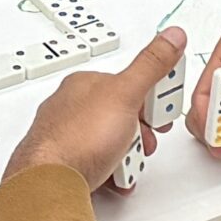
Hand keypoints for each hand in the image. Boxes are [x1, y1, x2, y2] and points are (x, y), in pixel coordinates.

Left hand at [6, 29, 185, 191]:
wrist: (50, 183)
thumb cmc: (77, 138)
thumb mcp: (125, 94)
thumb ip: (151, 65)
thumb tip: (171, 36)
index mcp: (85, 84)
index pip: (128, 81)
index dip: (151, 97)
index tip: (163, 108)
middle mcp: (74, 108)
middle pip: (123, 115)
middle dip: (139, 132)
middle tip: (144, 140)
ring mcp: (70, 136)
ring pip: (113, 142)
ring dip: (128, 154)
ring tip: (125, 160)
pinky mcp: (69, 163)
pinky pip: (101, 164)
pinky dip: (113, 171)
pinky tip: (115, 176)